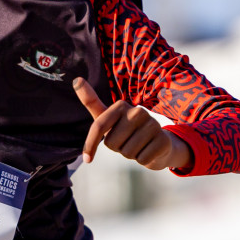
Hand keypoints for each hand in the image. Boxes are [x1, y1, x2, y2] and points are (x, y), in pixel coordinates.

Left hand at [73, 77, 191, 171]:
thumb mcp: (107, 117)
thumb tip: (76, 79)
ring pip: (127, 152)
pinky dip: (143, 160)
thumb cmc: (126, 131)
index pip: (99, 126)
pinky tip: (148, 151)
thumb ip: (91, 101)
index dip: (90, 145)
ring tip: (138, 145)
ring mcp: (153, 124)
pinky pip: (142, 159)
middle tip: (127, 141)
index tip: (86, 159)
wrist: (157, 143)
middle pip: (112, 143)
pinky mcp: (163, 139)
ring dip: (130, 154)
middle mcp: (138, 111)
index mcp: (121, 105)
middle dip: (117, 148)